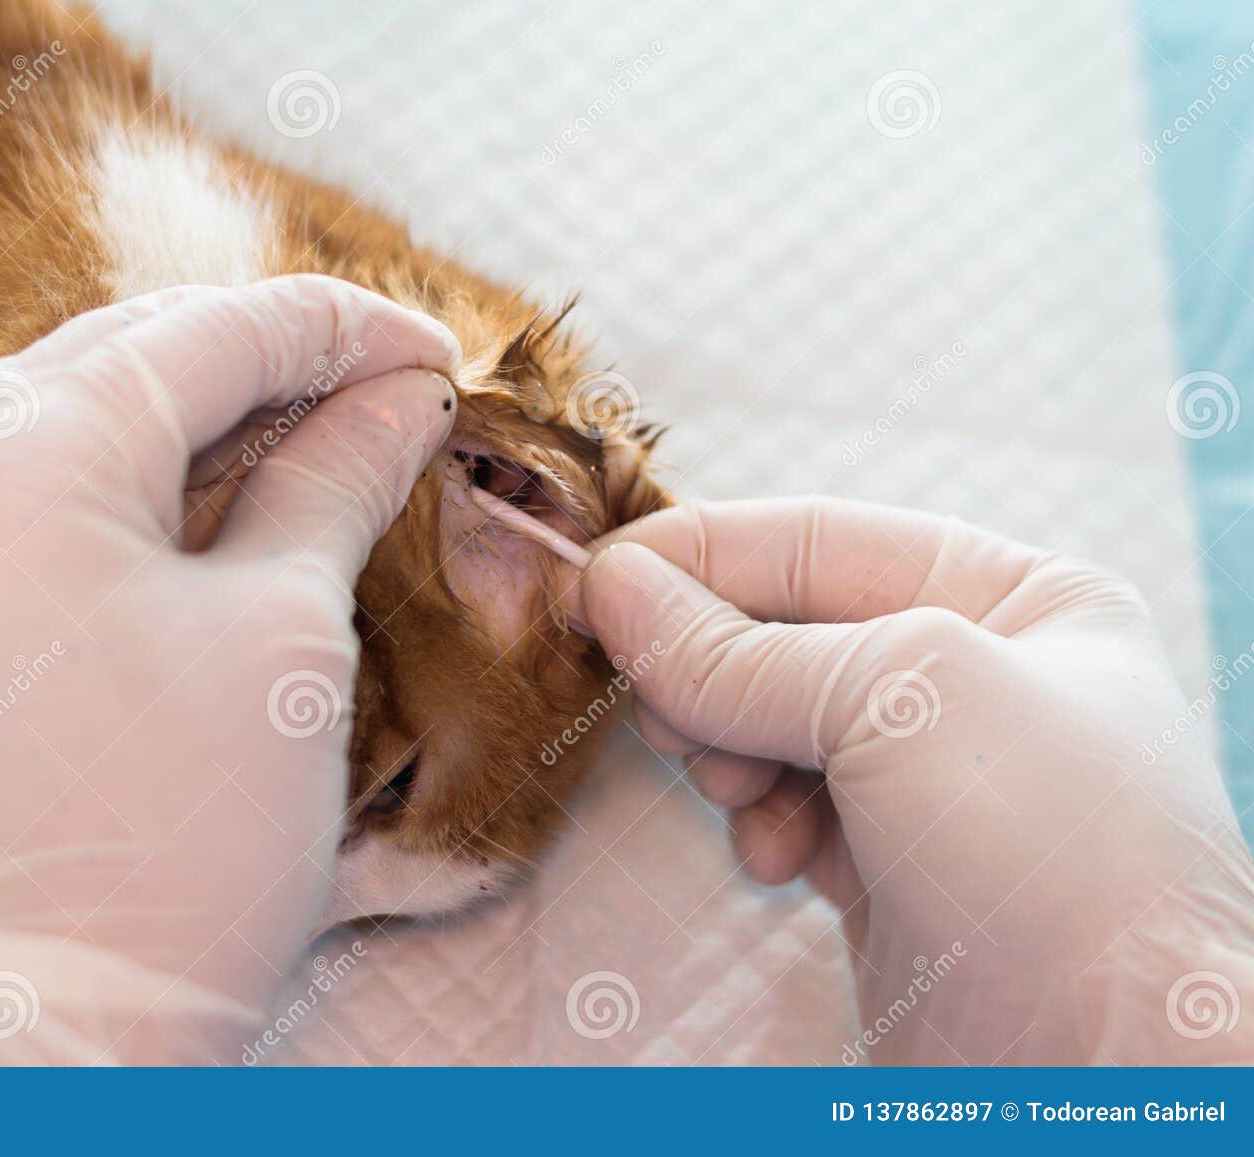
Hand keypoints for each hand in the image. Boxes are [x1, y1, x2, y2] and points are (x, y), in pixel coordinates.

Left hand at [0, 275, 457, 1063]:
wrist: (54, 1030)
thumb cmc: (185, 840)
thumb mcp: (287, 633)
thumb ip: (336, 480)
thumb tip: (399, 397)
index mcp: (25, 465)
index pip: (202, 335)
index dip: (337, 328)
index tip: (437, 352)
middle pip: (126, 356)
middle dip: (266, 355)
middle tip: (387, 382)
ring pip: (77, 424)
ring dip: (203, 413)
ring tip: (321, 427)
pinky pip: (43, 505)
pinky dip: (143, 485)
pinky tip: (225, 498)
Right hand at [568, 497, 1253, 1064]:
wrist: (1111, 1070)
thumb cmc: (1050, 850)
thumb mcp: (897, 698)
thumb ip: (737, 648)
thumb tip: (610, 584)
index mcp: (1017, 598)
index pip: (817, 541)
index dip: (697, 553)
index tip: (591, 581)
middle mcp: (976, 677)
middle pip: (781, 632)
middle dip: (709, 668)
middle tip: (659, 709)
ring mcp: (929, 778)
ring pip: (766, 722)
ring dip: (728, 750)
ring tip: (740, 790)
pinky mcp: (888, 866)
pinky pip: (781, 806)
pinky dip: (761, 824)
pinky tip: (785, 861)